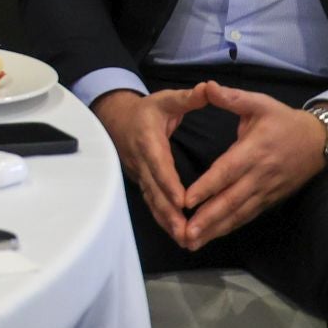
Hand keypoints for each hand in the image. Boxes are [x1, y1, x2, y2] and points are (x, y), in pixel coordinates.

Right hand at [91, 86, 207, 244]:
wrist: (118, 119)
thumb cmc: (147, 111)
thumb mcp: (166, 99)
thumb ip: (189, 98)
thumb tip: (209, 88)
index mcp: (148, 140)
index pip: (159, 165)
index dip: (169, 183)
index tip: (182, 200)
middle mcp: (141, 161)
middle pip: (155, 190)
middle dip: (169, 212)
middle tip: (185, 230)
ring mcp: (140, 174)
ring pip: (152, 201)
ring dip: (167, 221)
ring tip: (184, 238)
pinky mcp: (143, 183)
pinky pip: (152, 203)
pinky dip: (163, 219)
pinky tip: (176, 233)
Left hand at [180, 81, 327, 249]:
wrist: (319, 140)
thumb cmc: (283, 120)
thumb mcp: (260, 103)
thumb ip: (232, 98)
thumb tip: (206, 86)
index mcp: (254, 150)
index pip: (227, 172)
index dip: (207, 187)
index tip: (186, 201)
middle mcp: (260, 175)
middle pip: (231, 200)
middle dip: (207, 219)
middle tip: (185, 233)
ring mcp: (266, 190)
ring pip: (239, 213)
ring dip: (216, 229)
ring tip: (192, 242)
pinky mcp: (270, 199)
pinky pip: (248, 215)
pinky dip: (230, 227)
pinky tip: (212, 236)